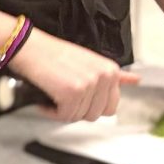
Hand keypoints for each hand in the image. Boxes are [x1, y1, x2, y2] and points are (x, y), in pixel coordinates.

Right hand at [11, 29, 141, 122]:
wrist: (28, 46)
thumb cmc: (52, 54)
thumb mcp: (89, 62)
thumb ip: (113, 75)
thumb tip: (134, 80)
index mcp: (110, 70)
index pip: (111, 106)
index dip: (90, 106)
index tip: (78, 98)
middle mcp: (104, 76)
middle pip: (95, 115)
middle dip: (76, 109)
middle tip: (63, 97)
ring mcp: (89, 84)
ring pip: (78, 116)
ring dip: (61, 110)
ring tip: (53, 93)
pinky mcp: (72, 92)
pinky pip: (64, 115)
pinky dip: (51, 111)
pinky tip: (45, 98)